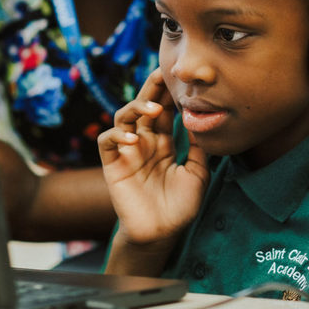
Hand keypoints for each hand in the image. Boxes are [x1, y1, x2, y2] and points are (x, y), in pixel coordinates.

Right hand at [98, 68, 208, 245]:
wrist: (161, 234)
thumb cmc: (179, 207)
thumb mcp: (197, 175)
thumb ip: (198, 149)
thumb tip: (201, 122)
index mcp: (163, 142)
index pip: (164, 110)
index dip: (169, 94)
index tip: (180, 79)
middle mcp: (144, 142)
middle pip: (144, 106)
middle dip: (151, 88)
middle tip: (162, 74)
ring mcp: (127, 151)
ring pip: (123, 117)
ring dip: (135, 107)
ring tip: (151, 108)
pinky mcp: (113, 165)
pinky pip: (107, 141)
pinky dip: (116, 134)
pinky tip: (131, 138)